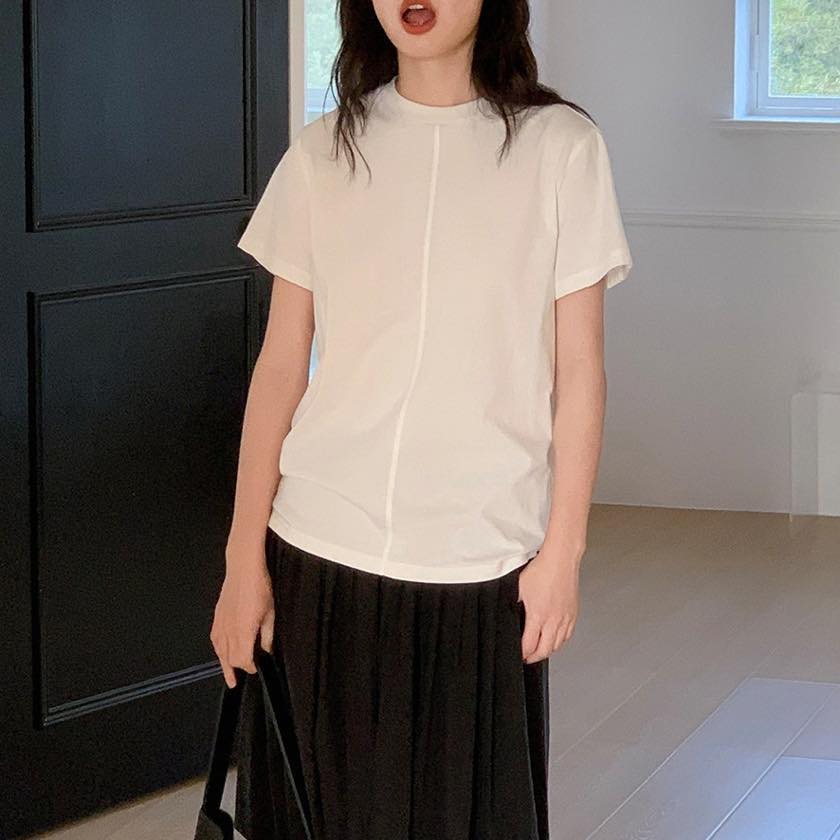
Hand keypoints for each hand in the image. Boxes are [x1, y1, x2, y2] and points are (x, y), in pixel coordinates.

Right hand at [210, 549, 274, 687]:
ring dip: (224, 664)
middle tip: (243, 675)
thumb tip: (267, 650)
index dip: (249, 667)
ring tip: (228, 676)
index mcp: (243, 632)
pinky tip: (221, 652)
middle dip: (237, 668)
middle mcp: (229, 631)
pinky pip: (214, 639)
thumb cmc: (259, 588)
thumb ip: (267, 635)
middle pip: (230, 658)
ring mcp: (221, 624)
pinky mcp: (217, 616)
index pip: (243, 660)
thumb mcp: (270, 613)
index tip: (256, 669)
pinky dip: (218, 649)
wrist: (243, 570)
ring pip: (220, 651)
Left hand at [517, 548, 580, 663]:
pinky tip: (555, 640)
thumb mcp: (519, 588)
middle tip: (528, 658)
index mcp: (538, 615)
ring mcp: (565, 618)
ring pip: (557, 645)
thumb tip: (509, 613)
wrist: (561, 560)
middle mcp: (554, 620)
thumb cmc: (542, 570)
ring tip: (539, 651)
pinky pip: (567, 635)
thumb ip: (514, 603)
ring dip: (547, 650)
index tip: (520, 655)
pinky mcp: (573, 613)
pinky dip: (560, 641)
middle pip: (545, 650)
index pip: (530, 645)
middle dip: (534, 657)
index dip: (523, 653)